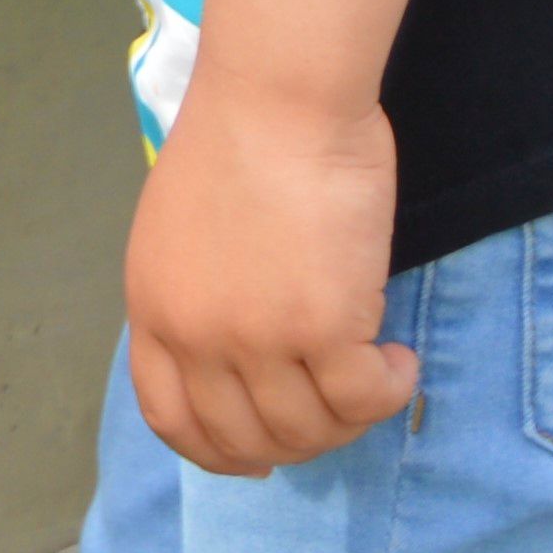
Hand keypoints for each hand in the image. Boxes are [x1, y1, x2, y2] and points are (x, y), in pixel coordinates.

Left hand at [126, 81, 415, 478]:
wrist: (279, 96)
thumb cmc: (239, 141)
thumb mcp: (180, 231)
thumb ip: (197, 296)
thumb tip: (236, 357)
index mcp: (153, 309)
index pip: (173, 419)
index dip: (220, 452)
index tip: (261, 456)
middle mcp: (196, 336)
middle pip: (247, 438)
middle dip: (299, 441)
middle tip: (338, 407)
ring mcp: (255, 338)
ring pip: (311, 428)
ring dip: (352, 415)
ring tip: (375, 372)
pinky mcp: (321, 327)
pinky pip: (364, 398)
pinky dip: (390, 389)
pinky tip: (399, 359)